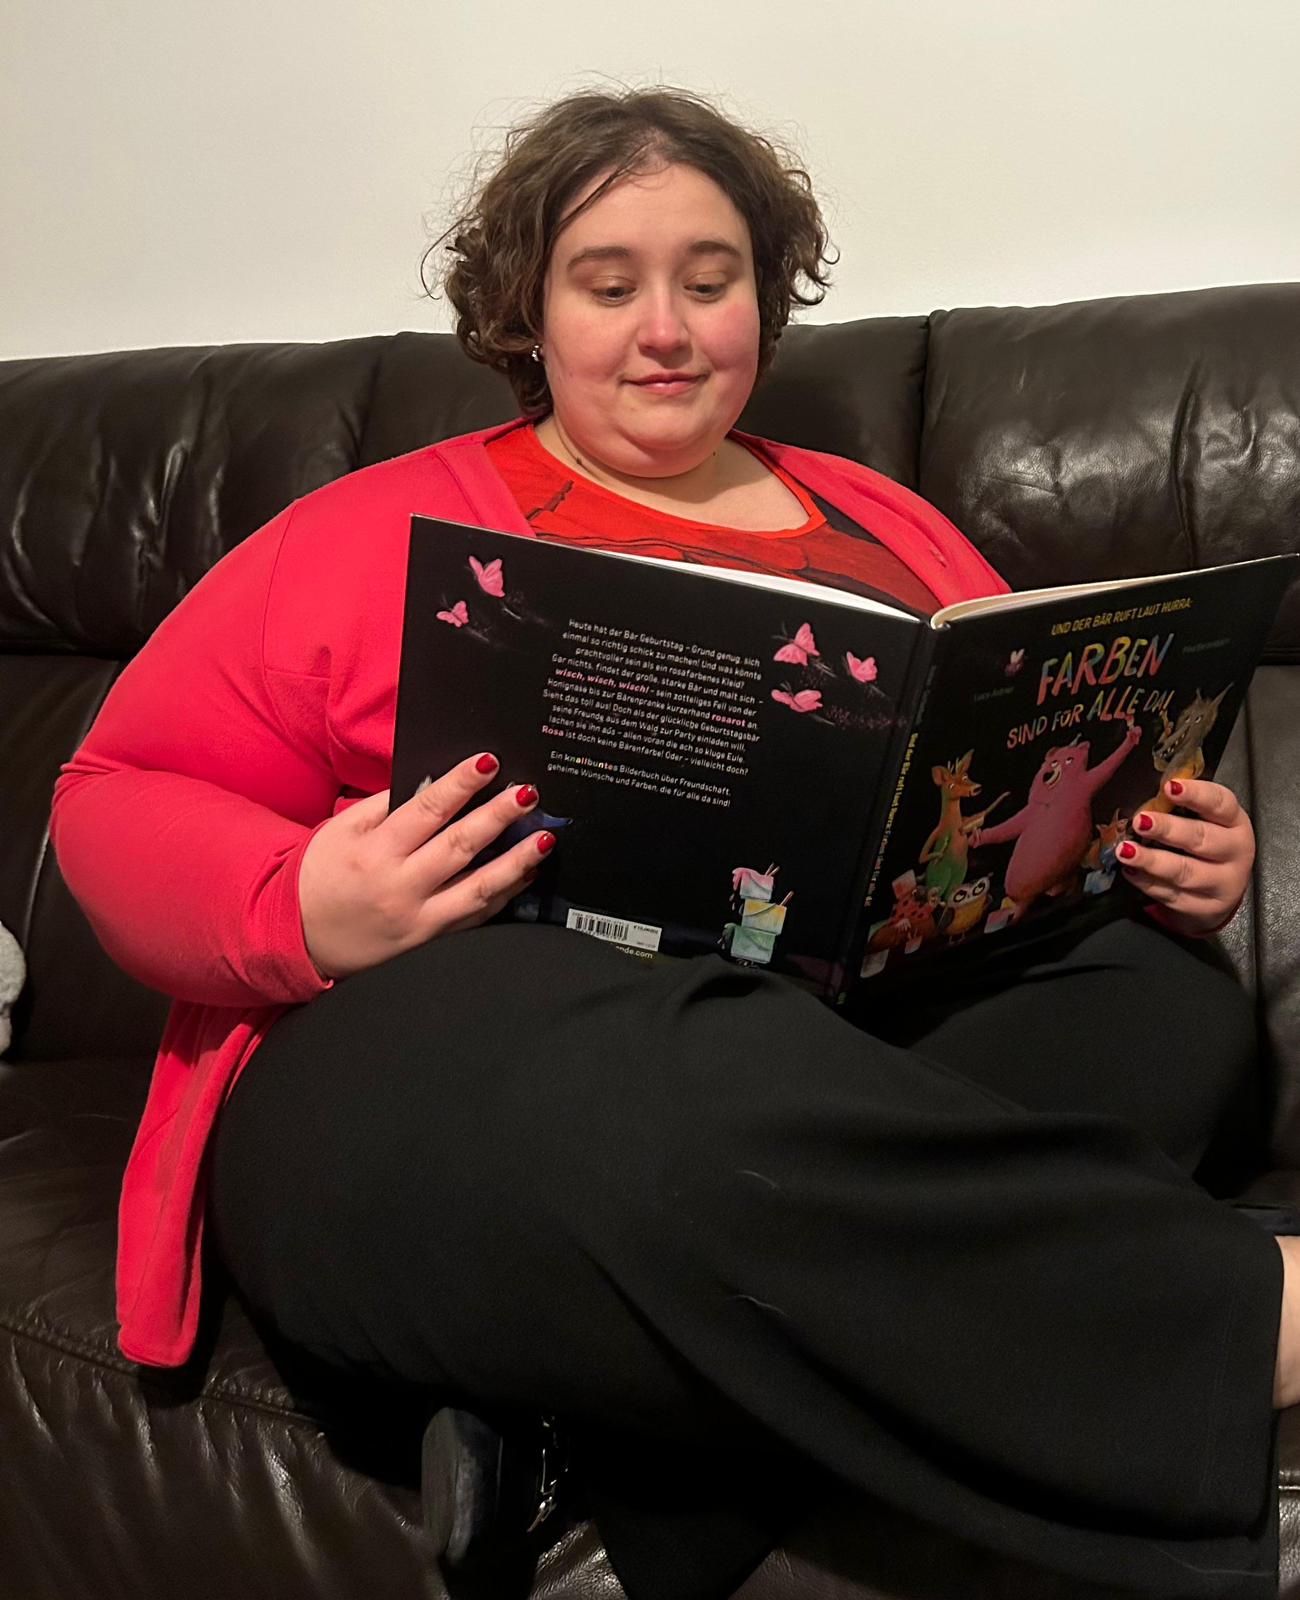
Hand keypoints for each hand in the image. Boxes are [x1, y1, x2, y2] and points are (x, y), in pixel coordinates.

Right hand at [298, 753, 554, 979]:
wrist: (299, 937)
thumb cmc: (322, 875)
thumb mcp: (341, 832)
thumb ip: (385, 807)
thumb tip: (432, 783)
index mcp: (374, 851)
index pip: (426, 809)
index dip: (461, 784)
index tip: (490, 761)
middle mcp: (399, 886)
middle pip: (460, 846)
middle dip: (499, 817)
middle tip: (529, 793)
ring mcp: (419, 920)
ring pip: (477, 888)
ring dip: (516, 862)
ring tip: (545, 838)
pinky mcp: (431, 943)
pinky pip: (475, 917)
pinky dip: (504, 895)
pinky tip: (526, 874)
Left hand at [1116, 778, 1253, 935]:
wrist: (1219, 889)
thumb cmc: (1206, 843)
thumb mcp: (1205, 821)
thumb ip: (1181, 808)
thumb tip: (1145, 796)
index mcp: (1235, 822)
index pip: (1221, 804)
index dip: (1196, 795)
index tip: (1170, 787)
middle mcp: (1235, 852)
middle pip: (1202, 839)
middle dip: (1169, 830)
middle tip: (1140, 821)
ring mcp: (1223, 883)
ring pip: (1185, 872)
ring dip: (1152, 861)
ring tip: (1126, 851)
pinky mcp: (1205, 908)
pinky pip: (1171, 895)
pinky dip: (1148, 882)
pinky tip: (1130, 871)